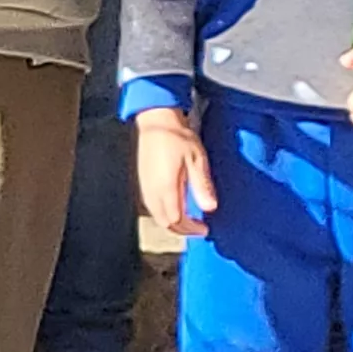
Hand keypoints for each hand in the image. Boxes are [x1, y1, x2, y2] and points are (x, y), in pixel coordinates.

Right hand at [134, 109, 214, 236]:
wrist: (156, 121)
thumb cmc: (177, 137)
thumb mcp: (197, 160)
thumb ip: (202, 185)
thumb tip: (210, 208)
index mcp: (166, 188)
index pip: (176, 220)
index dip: (191, 229)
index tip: (205, 229)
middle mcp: (152, 191)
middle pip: (165, 222)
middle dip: (181, 229)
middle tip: (197, 228)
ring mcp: (145, 186)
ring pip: (156, 215)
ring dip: (172, 222)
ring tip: (188, 220)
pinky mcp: (142, 180)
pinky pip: (151, 206)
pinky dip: (164, 212)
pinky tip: (174, 206)